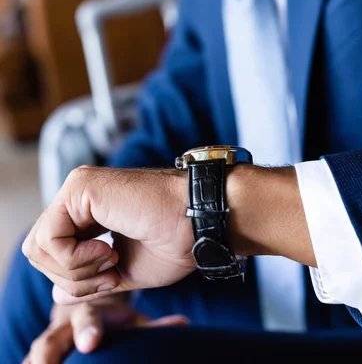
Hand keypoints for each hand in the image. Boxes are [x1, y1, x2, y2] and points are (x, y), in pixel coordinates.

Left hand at [22, 166, 195, 303]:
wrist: (198, 221)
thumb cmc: (173, 242)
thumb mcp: (125, 270)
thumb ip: (90, 279)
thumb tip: (57, 297)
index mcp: (89, 211)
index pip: (52, 253)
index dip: (76, 280)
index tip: (113, 279)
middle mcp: (79, 196)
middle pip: (39, 251)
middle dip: (71, 278)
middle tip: (111, 274)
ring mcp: (78, 188)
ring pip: (39, 247)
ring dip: (75, 270)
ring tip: (112, 261)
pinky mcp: (80, 187)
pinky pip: (50, 239)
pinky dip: (75, 258)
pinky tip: (109, 250)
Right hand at [23, 293, 189, 363]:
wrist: (85, 307)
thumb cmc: (112, 320)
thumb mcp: (131, 323)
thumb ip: (154, 328)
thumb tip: (184, 324)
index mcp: (88, 312)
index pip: (87, 319)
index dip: (88, 330)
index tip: (91, 343)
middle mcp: (63, 325)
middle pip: (50, 341)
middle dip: (48, 354)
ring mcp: (49, 341)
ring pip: (36, 352)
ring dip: (35, 363)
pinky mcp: (42, 353)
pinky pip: (30, 361)